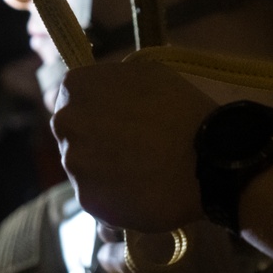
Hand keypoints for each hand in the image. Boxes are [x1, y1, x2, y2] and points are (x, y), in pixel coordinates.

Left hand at [51, 60, 217, 231]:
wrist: (207, 159)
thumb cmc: (182, 109)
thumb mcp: (147, 73)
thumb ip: (112, 82)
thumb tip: (99, 97)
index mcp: (76, 87)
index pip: (72, 97)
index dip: (97, 109)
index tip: (120, 118)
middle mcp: (66, 123)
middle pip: (74, 134)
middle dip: (96, 140)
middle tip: (133, 146)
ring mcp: (74, 164)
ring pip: (85, 167)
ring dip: (105, 170)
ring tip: (143, 171)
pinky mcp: (86, 199)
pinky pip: (97, 196)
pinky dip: (114, 197)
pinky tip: (142, 192)